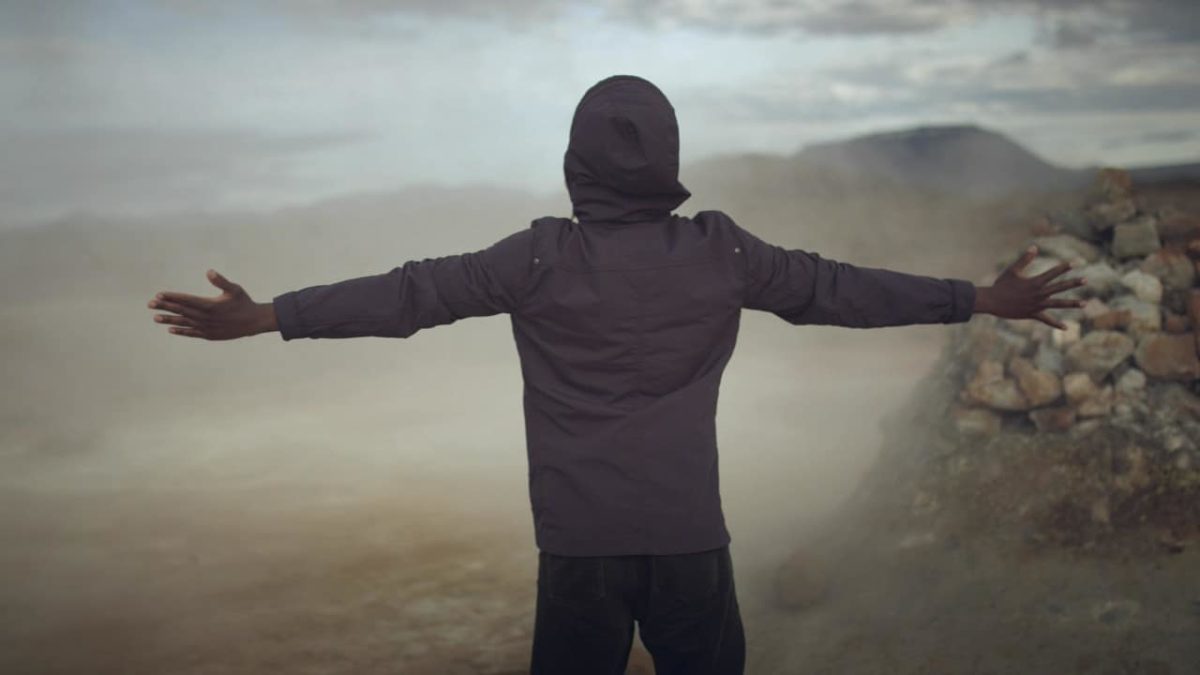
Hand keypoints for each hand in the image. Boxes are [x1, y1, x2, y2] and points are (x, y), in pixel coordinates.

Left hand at [147, 269, 276, 339]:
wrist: (254, 322)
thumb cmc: (244, 303)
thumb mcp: (235, 289)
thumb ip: (221, 281)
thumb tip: (209, 271)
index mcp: (210, 305)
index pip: (186, 300)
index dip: (172, 297)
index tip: (159, 295)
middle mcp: (206, 317)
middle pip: (182, 311)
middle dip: (165, 307)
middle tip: (150, 304)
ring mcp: (207, 327)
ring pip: (184, 323)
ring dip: (169, 319)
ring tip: (155, 317)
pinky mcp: (209, 335)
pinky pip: (192, 333)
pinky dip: (181, 331)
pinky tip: (171, 329)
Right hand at [974, 245, 1086, 329]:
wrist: (992, 301)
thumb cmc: (1001, 285)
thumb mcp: (1012, 270)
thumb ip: (1024, 259)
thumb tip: (1034, 247)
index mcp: (1035, 282)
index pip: (1052, 273)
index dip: (1063, 267)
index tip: (1074, 263)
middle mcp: (1038, 293)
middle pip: (1060, 287)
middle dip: (1073, 283)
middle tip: (1085, 280)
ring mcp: (1037, 305)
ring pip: (1058, 304)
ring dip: (1072, 304)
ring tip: (1085, 304)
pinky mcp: (1032, 314)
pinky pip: (1046, 320)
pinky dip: (1056, 324)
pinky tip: (1066, 327)